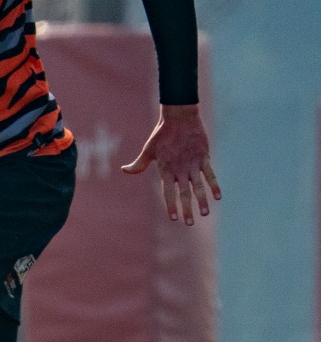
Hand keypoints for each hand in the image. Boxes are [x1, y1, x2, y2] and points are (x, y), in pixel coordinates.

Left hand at [120, 104, 221, 224]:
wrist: (179, 117)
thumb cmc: (162, 134)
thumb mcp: (149, 150)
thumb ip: (139, 164)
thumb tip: (124, 170)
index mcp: (166, 169)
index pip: (168, 192)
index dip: (170, 205)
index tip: (173, 218)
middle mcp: (180, 169)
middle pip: (184, 193)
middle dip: (187, 209)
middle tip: (189, 223)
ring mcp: (193, 164)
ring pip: (198, 186)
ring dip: (202, 200)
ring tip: (204, 214)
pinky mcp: (203, 157)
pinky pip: (210, 174)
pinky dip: (214, 185)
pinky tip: (218, 196)